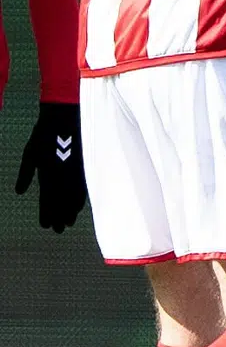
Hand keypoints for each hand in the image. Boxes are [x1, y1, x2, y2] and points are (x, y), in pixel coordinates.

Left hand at [16, 102, 85, 232]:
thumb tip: (19, 191)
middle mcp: (62, 176)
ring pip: (74, 197)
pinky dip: (81, 199)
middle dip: (59, 217)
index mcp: (46, 173)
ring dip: (70, 211)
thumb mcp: (29, 153)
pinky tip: (80, 206)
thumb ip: (25, 174)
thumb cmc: (44, 134)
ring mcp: (74, 171)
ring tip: (68, 223)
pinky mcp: (85, 165)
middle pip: (61, 202)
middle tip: (58, 230)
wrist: (65, 116)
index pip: (47, 200)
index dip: (46, 214)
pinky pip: (83, 187)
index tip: (46, 226)